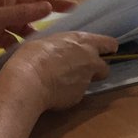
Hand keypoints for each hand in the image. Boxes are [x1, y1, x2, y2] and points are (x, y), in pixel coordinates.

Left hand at [0, 0, 81, 58]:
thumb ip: (20, 13)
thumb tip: (49, 4)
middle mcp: (3, 2)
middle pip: (33, 0)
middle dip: (54, 4)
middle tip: (76, 11)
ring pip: (24, 20)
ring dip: (38, 27)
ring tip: (56, 37)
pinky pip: (10, 36)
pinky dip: (20, 42)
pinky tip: (30, 50)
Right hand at [1, 30, 117, 111]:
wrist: (28, 81)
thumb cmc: (33, 55)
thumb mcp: (49, 41)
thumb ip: (64, 46)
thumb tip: (63, 50)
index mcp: (84, 42)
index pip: (109, 43)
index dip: (108, 48)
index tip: (105, 52)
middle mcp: (90, 60)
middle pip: (105, 67)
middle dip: (97, 69)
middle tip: (82, 70)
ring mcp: (86, 80)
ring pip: (91, 81)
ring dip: (82, 81)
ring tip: (63, 82)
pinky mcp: (79, 97)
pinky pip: (77, 94)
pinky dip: (69, 93)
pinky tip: (55, 92)